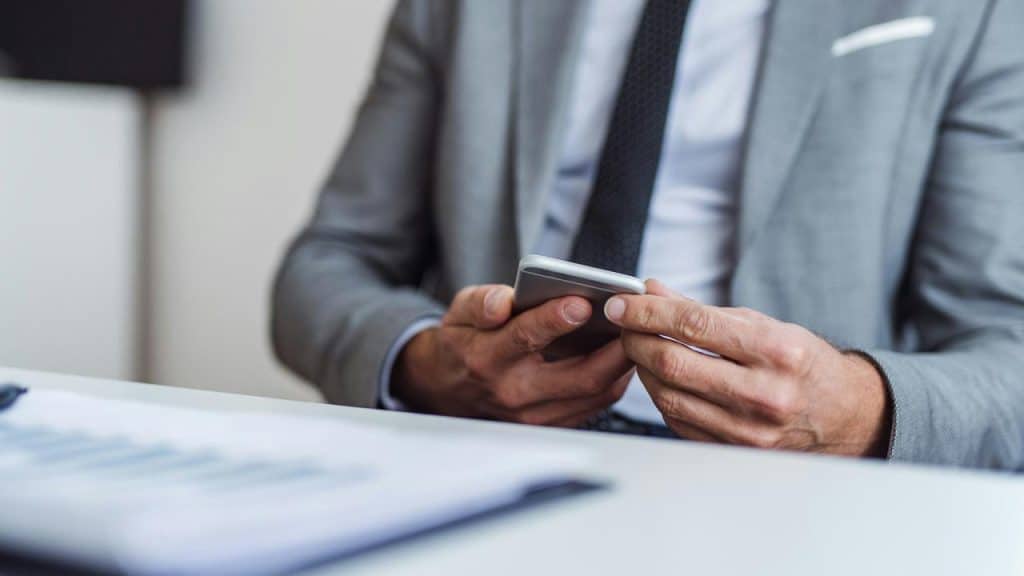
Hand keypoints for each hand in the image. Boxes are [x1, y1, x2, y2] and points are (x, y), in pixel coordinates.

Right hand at [393, 284, 633, 426]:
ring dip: (622, 366)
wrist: (449, 387)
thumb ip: (482, 303)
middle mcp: (513, 392)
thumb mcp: (460, 312)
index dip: (555, 319)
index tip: (583, 302)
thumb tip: (502, 301)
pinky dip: (614, 380)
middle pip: (577, 376)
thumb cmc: (464, 342)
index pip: (525, 338)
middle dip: (614, 350)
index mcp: (487, 357)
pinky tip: (623, 356)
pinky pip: (594, 405)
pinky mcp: (550, 425)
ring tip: (638, 336)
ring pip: (594, 394)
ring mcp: (534, 415)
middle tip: (636, 323)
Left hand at [605, 280, 890, 456]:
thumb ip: (701, 308)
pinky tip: (660, 377)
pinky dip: (660, 394)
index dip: (648, 311)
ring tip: (641, 347)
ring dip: (642, 368)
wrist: (843, 415)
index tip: (622, 304)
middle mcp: (764, 393)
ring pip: (668, 395)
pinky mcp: (734, 450)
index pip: (694, 324)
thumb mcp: (762, 324)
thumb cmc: (801, 362)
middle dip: (636, 339)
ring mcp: (749, 429)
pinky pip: (677, 420)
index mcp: (777, 350)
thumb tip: (650, 290)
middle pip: (673, 363)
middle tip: (624, 325)